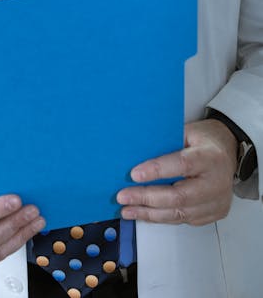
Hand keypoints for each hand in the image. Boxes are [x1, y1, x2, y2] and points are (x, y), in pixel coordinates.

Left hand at [116, 119, 237, 225]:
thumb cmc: (205, 140)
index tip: (133, 174)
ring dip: (150, 213)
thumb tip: (136, 154)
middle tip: (124, 196)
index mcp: (210, 157)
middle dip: (147, 198)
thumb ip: (167, 143)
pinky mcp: (214, 213)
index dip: (156, 171)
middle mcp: (216, 182)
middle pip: (179, 196)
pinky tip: (145, 214)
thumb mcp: (187, 132)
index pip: (182, 165)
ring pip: (179, 213)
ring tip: (128, 209)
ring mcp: (217, 201)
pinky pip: (184, 219)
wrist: (229, 151)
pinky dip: (161, 218)